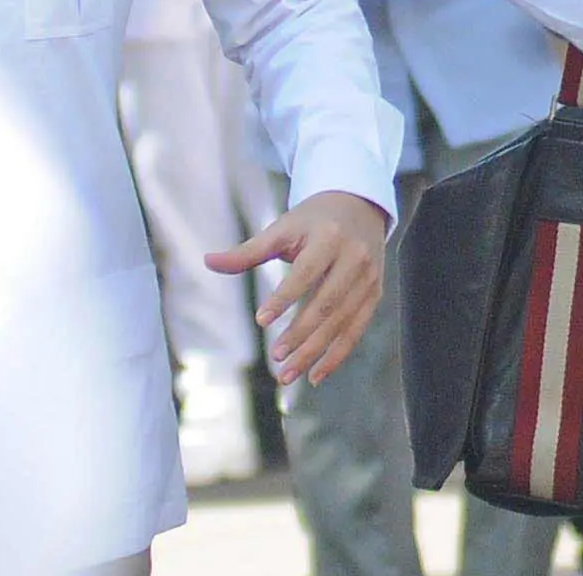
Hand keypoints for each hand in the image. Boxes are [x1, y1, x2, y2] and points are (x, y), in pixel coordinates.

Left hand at [210, 189, 387, 385]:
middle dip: (301, 333)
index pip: (306, 272)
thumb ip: (248, 251)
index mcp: (330, 238)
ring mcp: (369, 277)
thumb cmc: (312, 221)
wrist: (360, 208)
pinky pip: (357, 329)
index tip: (260, 321)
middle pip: (327, 303)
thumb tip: (208, 261)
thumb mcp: (282, 228)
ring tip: (287, 374)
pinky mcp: (374, 293)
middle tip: (275, 357)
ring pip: (342, 322)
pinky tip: (316, 375)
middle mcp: (356, 257)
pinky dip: (338, 355)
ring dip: (316, 352)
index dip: (284, 297)